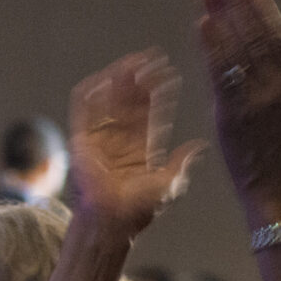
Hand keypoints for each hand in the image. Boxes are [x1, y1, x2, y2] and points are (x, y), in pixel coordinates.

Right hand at [65, 51, 203, 235]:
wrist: (110, 221)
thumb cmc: (137, 211)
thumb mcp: (168, 184)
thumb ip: (181, 162)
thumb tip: (199, 145)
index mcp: (140, 149)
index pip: (150, 112)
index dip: (159, 92)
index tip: (169, 73)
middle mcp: (119, 140)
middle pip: (130, 101)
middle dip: (141, 80)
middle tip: (152, 59)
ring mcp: (100, 139)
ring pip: (110, 100)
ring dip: (120, 80)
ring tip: (132, 62)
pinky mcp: (81, 140)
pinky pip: (84, 110)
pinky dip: (92, 92)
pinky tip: (106, 77)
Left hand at [195, 0, 280, 224]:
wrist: (279, 194)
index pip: (279, 38)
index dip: (263, 10)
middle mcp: (278, 88)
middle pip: (254, 35)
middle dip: (236, 4)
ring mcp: (254, 101)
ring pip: (236, 49)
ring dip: (220, 17)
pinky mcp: (231, 116)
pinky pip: (220, 75)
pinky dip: (211, 48)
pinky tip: (202, 24)